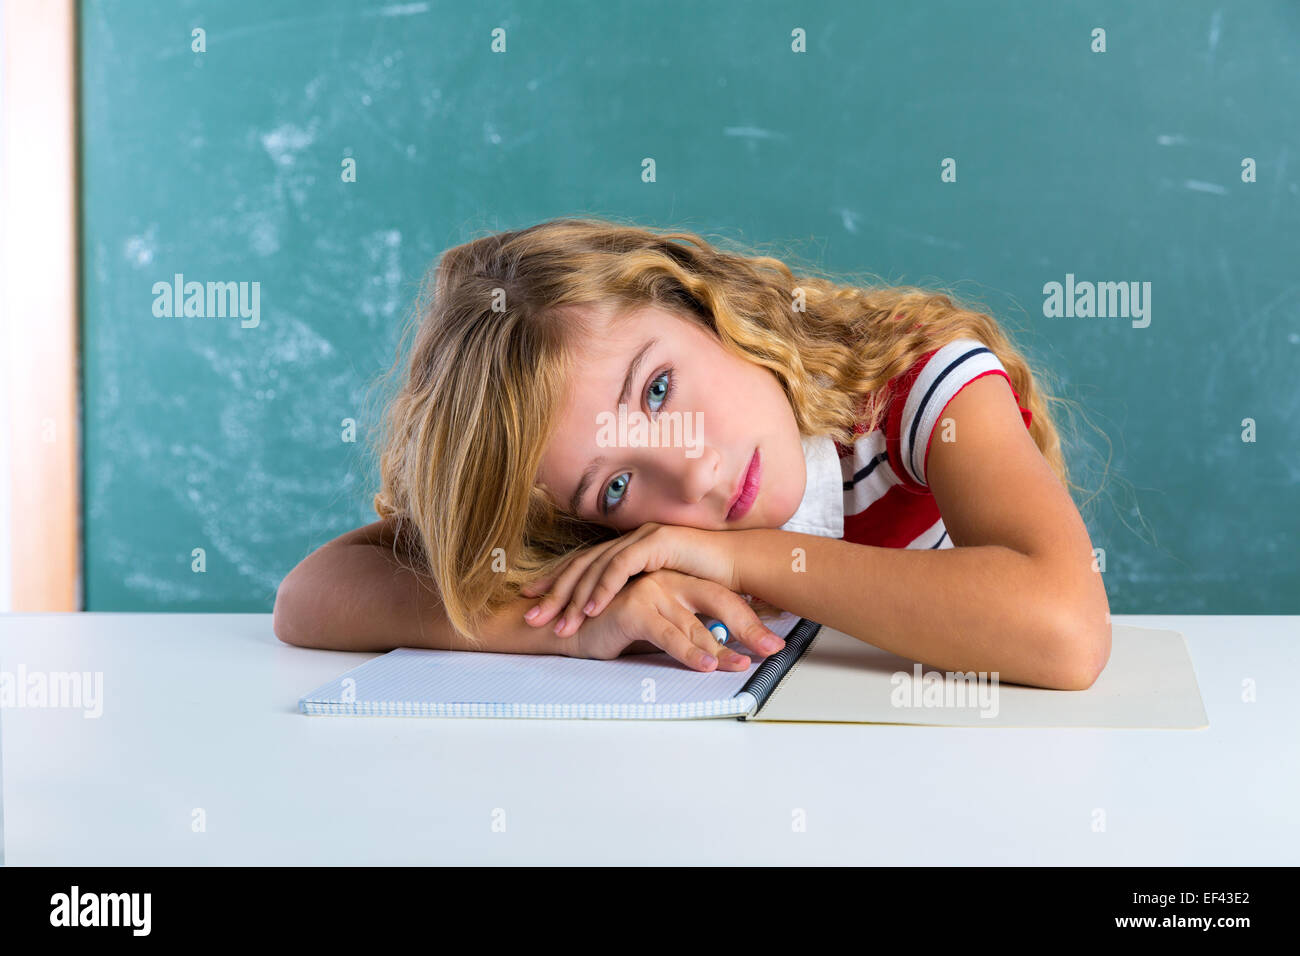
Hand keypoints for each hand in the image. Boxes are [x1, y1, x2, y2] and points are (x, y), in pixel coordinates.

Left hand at [520, 522, 738, 638]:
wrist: (742, 565)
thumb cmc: (709, 582)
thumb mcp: (664, 591)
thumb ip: (640, 596)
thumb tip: (615, 615)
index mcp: (629, 547)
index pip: (584, 564)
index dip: (556, 581)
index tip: (531, 600)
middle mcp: (631, 538)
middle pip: (582, 564)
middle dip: (554, 591)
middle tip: (531, 616)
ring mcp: (643, 537)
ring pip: (596, 567)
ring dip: (574, 597)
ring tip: (558, 623)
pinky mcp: (657, 543)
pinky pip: (621, 567)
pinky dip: (604, 589)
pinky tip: (590, 609)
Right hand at [557, 568, 785, 670]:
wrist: (566, 625)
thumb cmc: (611, 627)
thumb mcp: (656, 629)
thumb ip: (683, 632)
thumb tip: (719, 651)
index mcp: (677, 580)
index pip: (723, 598)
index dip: (750, 619)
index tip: (773, 643)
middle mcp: (668, 580)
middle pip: (719, 602)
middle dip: (749, 629)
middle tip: (773, 650)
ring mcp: (651, 590)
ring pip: (696, 624)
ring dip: (722, 649)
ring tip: (742, 666)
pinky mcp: (634, 607)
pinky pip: (669, 634)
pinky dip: (689, 651)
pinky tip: (704, 665)